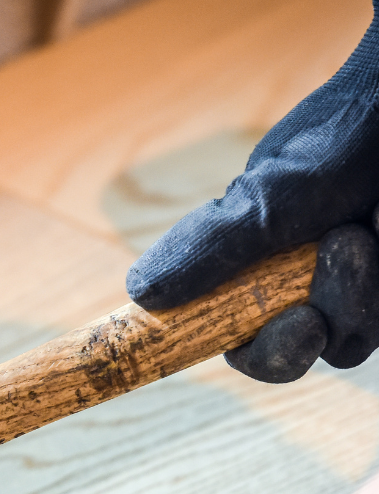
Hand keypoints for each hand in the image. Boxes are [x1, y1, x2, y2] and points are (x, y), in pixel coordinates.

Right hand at [126, 0, 378, 382]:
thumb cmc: (335, 139)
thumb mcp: (267, 195)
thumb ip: (210, 246)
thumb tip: (139, 290)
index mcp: (249, 274)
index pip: (241, 343)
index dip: (267, 353)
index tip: (303, 326)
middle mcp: (294, 291)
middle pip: (300, 353)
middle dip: (330, 311)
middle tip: (347, 245)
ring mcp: (346, 294)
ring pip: (351, 339)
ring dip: (364, 284)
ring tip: (370, 218)